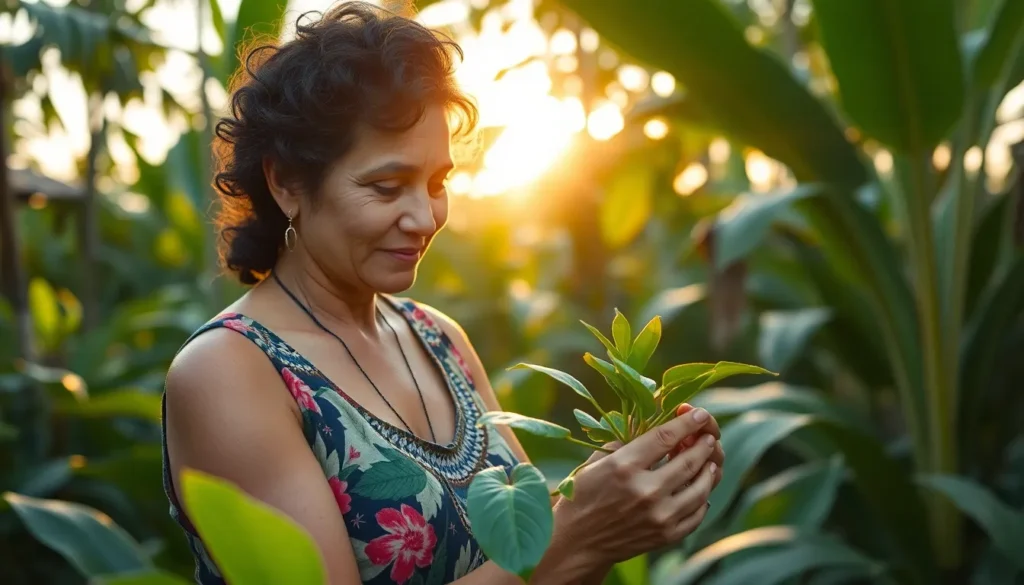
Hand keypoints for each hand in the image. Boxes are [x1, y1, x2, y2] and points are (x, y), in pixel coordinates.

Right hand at [550, 407, 719, 568]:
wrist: (576, 541)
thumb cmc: (582, 495)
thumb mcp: (597, 462)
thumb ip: (626, 443)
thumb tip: (654, 429)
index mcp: (624, 466)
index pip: (665, 437)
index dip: (687, 423)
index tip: (698, 415)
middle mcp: (645, 491)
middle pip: (687, 461)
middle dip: (703, 445)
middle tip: (708, 437)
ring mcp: (658, 516)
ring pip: (699, 489)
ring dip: (708, 471)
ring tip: (709, 462)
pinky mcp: (665, 536)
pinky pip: (696, 515)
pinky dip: (702, 501)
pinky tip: (701, 492)